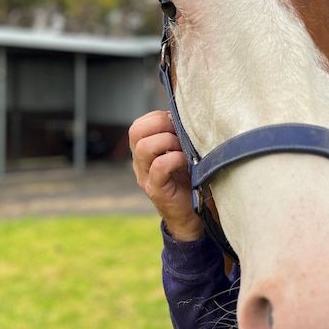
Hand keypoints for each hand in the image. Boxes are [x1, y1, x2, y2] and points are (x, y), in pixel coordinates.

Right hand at [129, 110, 202, 240]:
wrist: (192, 215)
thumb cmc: (190, 179)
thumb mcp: (182, 152)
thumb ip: (178, 136)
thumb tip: (187, 113)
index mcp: (144, 151)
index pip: (139, 124)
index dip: (159, 118)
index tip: (178, 126)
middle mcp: (140, 162)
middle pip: (136, 130)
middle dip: (161, 125)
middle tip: (179, 136)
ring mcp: (145, 176)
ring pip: (144, 147)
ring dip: (168, 142)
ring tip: (183, 150)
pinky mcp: (156, 190)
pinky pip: (159, 166)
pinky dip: (174, 159)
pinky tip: (186, 162)